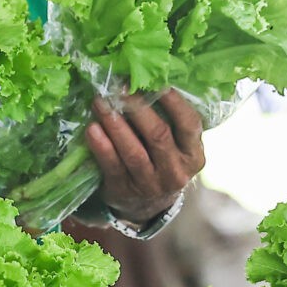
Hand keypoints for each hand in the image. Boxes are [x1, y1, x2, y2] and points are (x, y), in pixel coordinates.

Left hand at [83, 88, 205, 224]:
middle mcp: (176, 172)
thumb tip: (147, 79)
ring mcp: (150, 184)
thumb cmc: (161, 162)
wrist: (147, 207)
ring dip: (115, 124)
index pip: (189, 124)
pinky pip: (112, 166)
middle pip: (158, 135)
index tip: (156, 81)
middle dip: (137, 108)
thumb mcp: (177, 148)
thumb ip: (170, 122)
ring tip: (100, 103)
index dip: (173, 101)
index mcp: (193, 156)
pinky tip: (92, 128)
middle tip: (119, 87)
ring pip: (133, 151)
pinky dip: (101, 146)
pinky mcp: (125, 191)